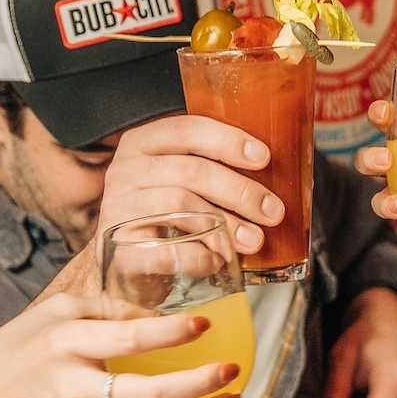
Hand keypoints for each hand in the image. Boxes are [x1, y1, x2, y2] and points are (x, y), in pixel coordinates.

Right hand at [0, 288, 238, 397]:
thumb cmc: (19, 348)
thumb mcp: (55, 312)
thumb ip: (107, 308)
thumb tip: (160, 310)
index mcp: (66, 345)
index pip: (127, 338)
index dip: (171, 333)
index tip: (203, 323)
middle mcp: (76, 387)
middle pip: (147, 395)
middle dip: (196, 386)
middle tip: (230, 370)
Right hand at [95, 114, 283, 257]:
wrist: (128, 267)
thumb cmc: (166, 218)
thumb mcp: (184, 183)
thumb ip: (214, 169)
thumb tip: (278, 173)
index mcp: (143, 144)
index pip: (186, 130)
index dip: (227, 140)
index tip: (263, 157)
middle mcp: (125, 171)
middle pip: (189, 171)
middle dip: (239, 191)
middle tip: (272, 211)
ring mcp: (119, 210)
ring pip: (179, 206)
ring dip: (226, 224)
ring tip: (254, 240)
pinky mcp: (120, 250)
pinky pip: (167, 250)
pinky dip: (201, 257)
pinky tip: (219, 260)